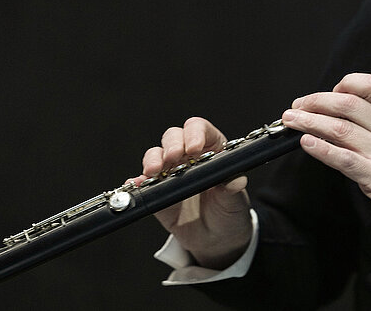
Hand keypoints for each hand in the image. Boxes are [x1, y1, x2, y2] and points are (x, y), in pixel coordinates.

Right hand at [130, 117, 252, 268]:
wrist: (216, 240)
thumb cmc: (229, 212)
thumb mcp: (235, 201)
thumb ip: (233, 189)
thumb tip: (235, 181)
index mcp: (213, 150)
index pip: (201, 130)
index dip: (196, 133)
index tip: (195, 148)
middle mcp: (190, 157)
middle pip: (175, 137)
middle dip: (172, 145)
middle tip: (173, 158)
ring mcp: (171, 173)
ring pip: (156, 154)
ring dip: (153, 159)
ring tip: (154, 171)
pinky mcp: (157, 192)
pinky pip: (143, 182)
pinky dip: (137, 181)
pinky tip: (135, 184)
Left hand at [281, 73, 370, 256]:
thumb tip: (348, 124)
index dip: (347, 83)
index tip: (330, 92)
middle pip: (348, 104)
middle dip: (316, 101)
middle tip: (298, 105)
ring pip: (340, 128)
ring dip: (309, 121)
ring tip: (291, 120)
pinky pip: (342, 158)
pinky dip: (321, 148)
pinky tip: (306, 143)